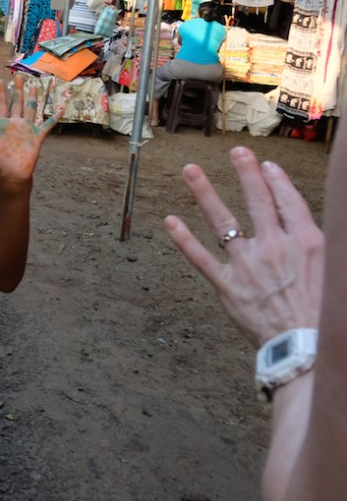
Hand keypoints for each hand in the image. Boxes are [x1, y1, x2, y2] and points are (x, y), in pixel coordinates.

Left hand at [0, 75, 59, 186]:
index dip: (0, 93)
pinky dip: (54, 117)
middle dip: (18, 90)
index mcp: (2, 125)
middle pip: (17, 103)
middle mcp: (15, 124)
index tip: (0, 80)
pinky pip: (47, 125)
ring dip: (33, 98)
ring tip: (35, 86)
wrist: (12, 175)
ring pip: (31, 109)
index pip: (1, 104)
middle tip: (19, 77)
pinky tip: (60, 108)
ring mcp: (26, 129)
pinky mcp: (37, 137)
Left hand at [163, 147, 323, 347]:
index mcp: (307, 243)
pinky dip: (184, 239)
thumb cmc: (326, 314)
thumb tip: (307, 230)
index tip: (266, 166)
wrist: (307, 349)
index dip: (276, 181)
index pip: (288, 202)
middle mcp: (275, 247)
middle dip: (246, 174)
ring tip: (190, 170)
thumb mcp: (334, 269)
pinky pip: (201, 258)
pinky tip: (170, 221)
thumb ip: (320, 246)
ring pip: (223, 221)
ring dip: (205, 193)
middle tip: (235, 152)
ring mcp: (248, 265)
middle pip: (258, 202)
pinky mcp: (228, 286)